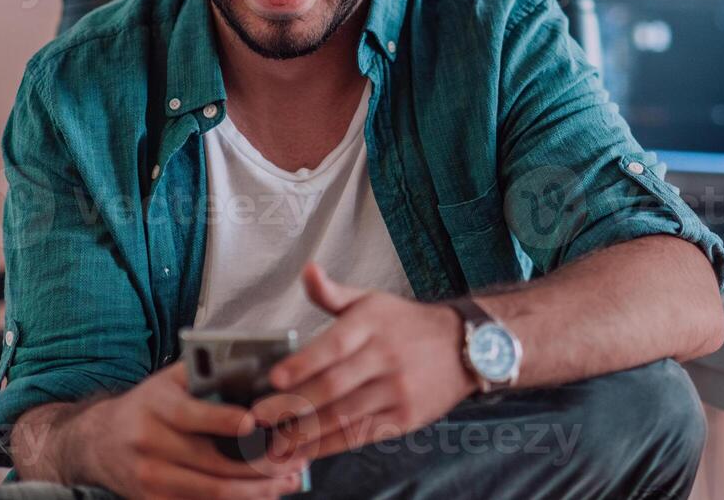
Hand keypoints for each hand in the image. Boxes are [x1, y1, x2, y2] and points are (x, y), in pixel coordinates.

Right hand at [66, 362, 307, 499]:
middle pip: (211, 464)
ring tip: (289, 482)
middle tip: (294, 461)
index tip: (257, 424)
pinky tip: (262, 496)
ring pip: (211, 492)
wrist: (97, 441)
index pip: (193, 416)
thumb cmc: (150, 404)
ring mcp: (149, 478)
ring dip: (256, 492)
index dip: (226, 422)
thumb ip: (208, 372)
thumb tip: (261, 369)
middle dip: (260, 467)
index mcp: (156, 406)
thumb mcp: (171, 380)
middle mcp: (149, 443)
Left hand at [249, 263, 476, 459]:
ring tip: (274, 444)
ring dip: (306, 433)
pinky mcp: (405, 416)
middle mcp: (385, 356)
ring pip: (345, 416)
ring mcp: (397, 389)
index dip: (303, 363)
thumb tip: (307, 271)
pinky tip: (306, 451)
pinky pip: (362, 435)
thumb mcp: (371, 301)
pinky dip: (331, 446)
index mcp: (372, 323)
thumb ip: (333, 294)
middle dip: (293, 405)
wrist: (463, 346)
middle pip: (335, 385)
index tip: (274, 378)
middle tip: (259, 418)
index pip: (334, 344)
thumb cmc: (406, 324)